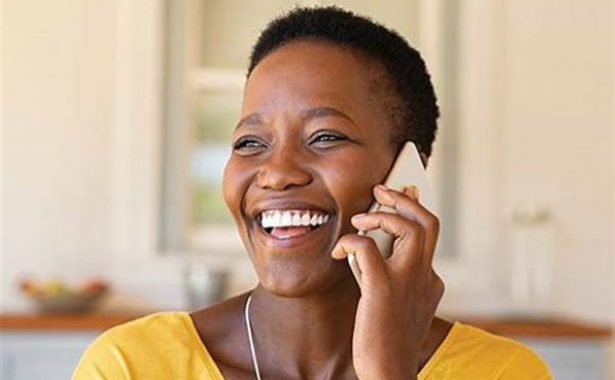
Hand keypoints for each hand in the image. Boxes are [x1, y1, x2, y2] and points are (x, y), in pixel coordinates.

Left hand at [331, 184, 444, 379]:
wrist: (389, 372)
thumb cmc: (387, 340)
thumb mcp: (398, 303)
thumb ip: (394, 274)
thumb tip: (374, 246)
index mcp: (429, 280)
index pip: (429, 233)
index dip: (415, 208)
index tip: (404, 192)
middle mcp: (425, 276)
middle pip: (428, 221)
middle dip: (404, 199)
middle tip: (381, 190)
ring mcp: (407, 280)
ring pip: (410, 226)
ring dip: (382, 214)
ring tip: (361, 218)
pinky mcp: (382, 287)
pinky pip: (366, 246)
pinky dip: (351, 241)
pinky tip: (338, 251)